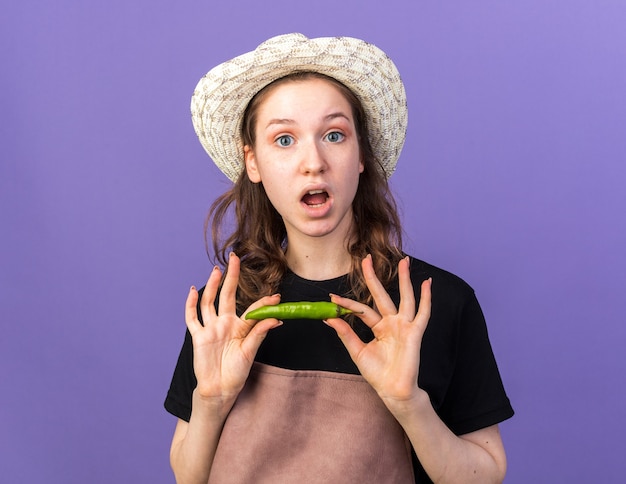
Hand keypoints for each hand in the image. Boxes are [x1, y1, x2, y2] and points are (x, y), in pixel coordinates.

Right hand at [184, 253, 281, 403]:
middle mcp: (225, 323)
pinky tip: (193, 290)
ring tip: (217, 270)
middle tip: (236, 258)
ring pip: (209, 302)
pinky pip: (192, 318)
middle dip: (231, 276)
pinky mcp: (199, 336)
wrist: (219, 389)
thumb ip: (259, 334)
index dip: (263, 303)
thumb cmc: (236, 372)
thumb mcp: (250, 352)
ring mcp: (211, 328)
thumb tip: (275, 319)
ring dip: (213, 285)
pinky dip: (191, 304)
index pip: (252, 309)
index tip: (276, 296)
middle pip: (227, 295)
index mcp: (240, 327)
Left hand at [325, 255, 431, 406]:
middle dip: (374, 277)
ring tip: (404, 261)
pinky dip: (426, 298)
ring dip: (405, 279)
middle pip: (382, 294)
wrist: (392, 391)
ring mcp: (404, 326)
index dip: (347, 304)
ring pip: (405, 297)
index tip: (331, 298)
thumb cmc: (378, 374)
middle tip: (366, 258)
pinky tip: (427, 283)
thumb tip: (328, 318)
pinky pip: (422, 313)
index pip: (362, 310)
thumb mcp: (357, 351)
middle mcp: (392, 323)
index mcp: (378, 327)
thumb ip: (345, 333)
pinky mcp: (414, 333)